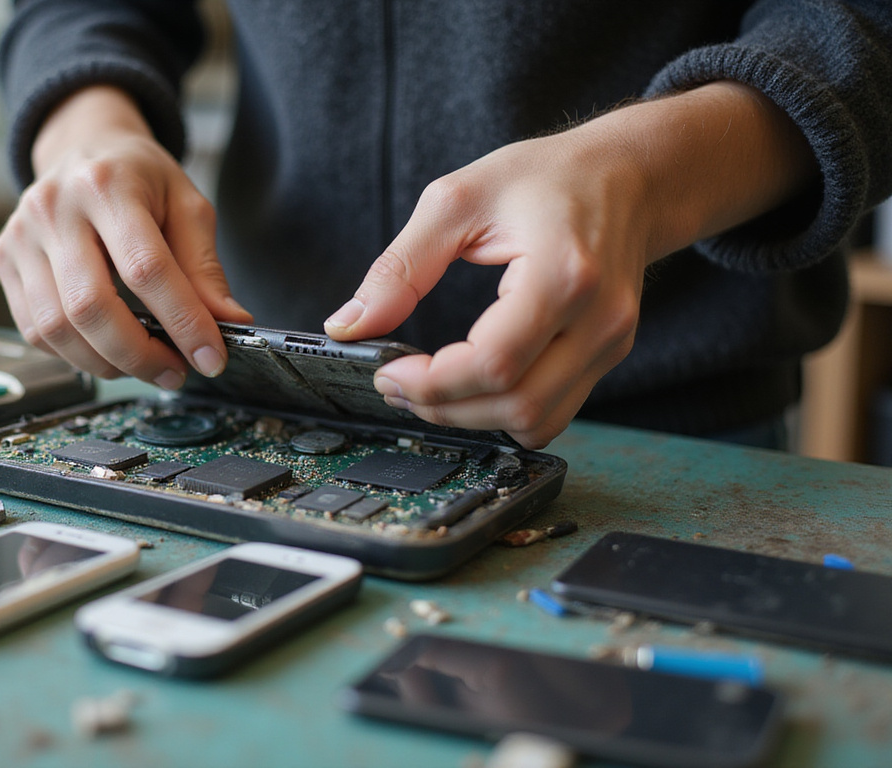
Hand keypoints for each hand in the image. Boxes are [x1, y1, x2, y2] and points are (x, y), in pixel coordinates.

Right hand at [0, 86, 250, 388]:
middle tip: (175, 372)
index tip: (210, 358)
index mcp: (107, 184)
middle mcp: (53, 207)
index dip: (182, 322)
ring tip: (145, 363)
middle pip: (90, 306)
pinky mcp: (4, 258)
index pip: (146, 268)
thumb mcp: (186, 206)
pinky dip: (75, 353)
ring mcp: (20, 234)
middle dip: (139, 355)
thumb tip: (229, 324)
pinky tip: (106, 348)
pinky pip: (34, 329)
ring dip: (107, 363)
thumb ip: (205, 268)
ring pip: (56, 328)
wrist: (83, 146)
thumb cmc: (140, 179)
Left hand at [324, 82, 816, 447]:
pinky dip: (502, 411)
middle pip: (516, 405)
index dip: (431, 383)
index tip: (387, 370)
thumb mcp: (456, 201)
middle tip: (396, 381)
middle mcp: (597, 319)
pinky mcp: (608, 357)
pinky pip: (552, 412)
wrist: (628, 175)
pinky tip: (470, 382)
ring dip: (471, 417)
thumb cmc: (547, 177)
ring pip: (536, 422)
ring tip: (429, 384)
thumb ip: (399, 268)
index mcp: (564, 274)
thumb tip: (348, 326)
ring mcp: (610, 344)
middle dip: (442, 406)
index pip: (494, 364)